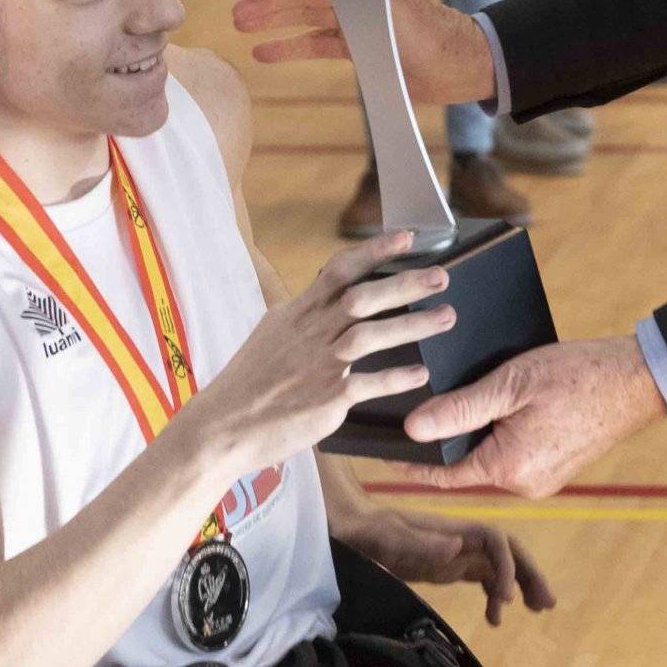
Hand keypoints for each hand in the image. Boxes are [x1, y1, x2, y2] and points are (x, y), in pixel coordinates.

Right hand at [192, 233, 458, 469]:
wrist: (220, 429)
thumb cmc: (247, 386)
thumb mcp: (272, 337)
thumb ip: (303, 318)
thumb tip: (322, 300)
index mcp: (296, 314)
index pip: (339, 271)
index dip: (375, 251)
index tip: (406, 237)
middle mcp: (309, 333)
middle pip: (362, 297)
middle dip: (405, 283)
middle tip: (442, 275)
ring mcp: (318, 365)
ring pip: (371, 334)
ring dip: (413, 324)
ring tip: (446, 316)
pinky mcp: (325, 399)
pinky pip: (369, 383)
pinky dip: (397, 378)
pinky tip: (421, 374)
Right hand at [233, 0, 497, 104]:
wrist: (455, 68)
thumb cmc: (426, 32)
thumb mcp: (385, 2)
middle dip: (268, 0)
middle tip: (236, 15)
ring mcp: (356, 21)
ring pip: (305, 16)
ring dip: (273, 21)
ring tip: (242, 28)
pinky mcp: (359, 48)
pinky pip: (317, 44)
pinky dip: (290, 47)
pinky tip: (265, 53)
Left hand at [328, 501, 555, 627]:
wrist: (346, 526)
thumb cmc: (362, 530)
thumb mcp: (384, 537)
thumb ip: (417, 542)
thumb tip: (459, 546)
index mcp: (449, 529)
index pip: (494, 540)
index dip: (508, 566)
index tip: (505, 600)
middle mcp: (458, 538)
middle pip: (506, 551)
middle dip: (529, 573)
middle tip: (545, 604)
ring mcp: (454, 551)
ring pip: (498, 565)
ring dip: (520, 584)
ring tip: (536, 609)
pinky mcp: (446, 565)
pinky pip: (481, 577)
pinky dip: (494, 595)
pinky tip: (495, 617)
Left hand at [390, 338, 666, 498]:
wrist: (638, 379)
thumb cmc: (579, 375)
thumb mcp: (511, 383)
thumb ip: (460, 408)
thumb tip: (413, 429)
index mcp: (509, 467)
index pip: (443, 473)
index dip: (412, 462)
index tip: (383, 453)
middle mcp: (526, 483)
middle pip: (468, 463)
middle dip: (453, 435)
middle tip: (435, 400)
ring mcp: (545, 479)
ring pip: (493, 457)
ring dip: (482, 431)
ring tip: (484, 394)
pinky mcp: (558, 467)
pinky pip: (517, 454)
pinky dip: (506, 432)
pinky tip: (513, 403)